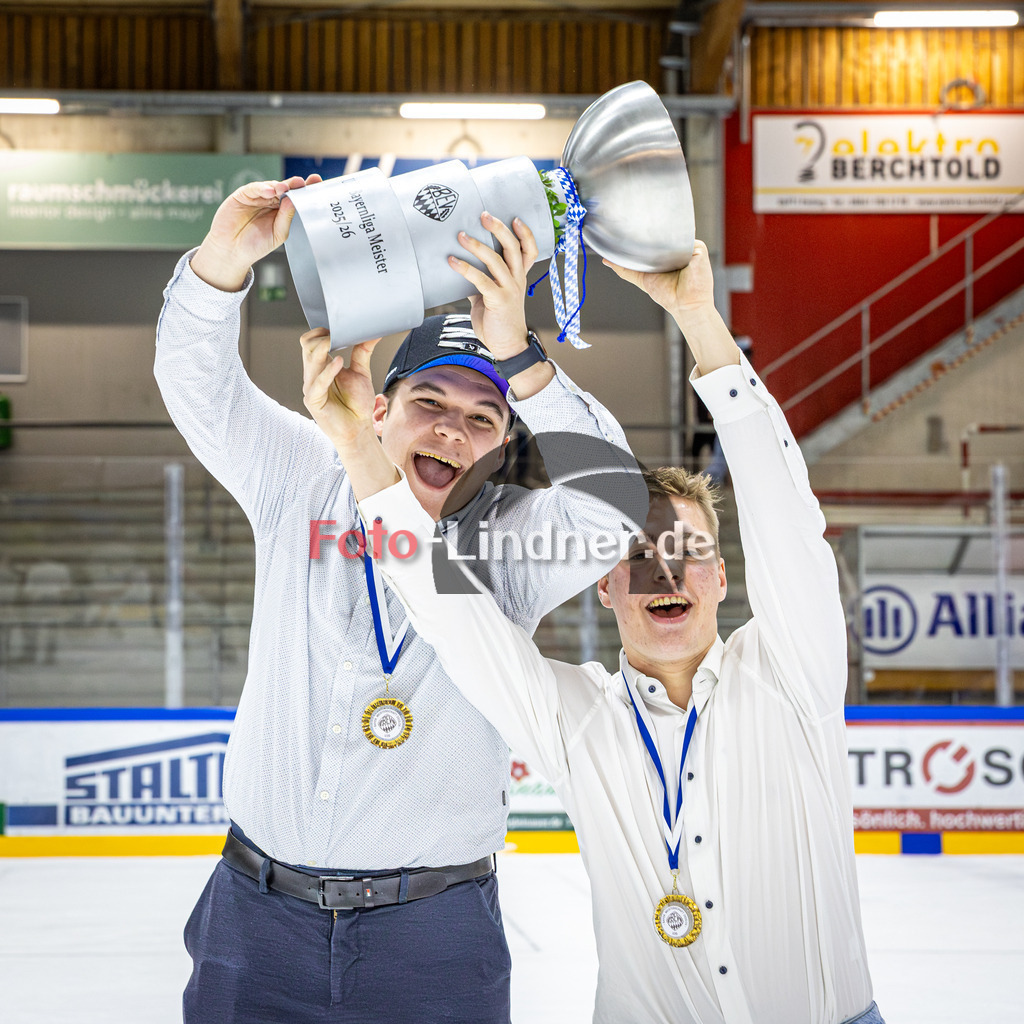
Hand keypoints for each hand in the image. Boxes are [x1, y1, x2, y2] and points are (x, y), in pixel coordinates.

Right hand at [189, 174, 322, 291]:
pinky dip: (263, 188)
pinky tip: (270, 191)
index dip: (305, 189)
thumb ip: (286, 217)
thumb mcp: (278, 233)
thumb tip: (293, 201)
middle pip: (286, 189)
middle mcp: (271, 202)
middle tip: (302, 182)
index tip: (316, 182)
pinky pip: (254, 188)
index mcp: (282, 211)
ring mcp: (258, 197)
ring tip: (285, 188)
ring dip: (279, 186)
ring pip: (271, 186)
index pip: (296, 198)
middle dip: (295, 184)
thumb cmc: (255, 244)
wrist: (232, 251)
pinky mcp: (243, 195)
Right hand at [301, 329, 380, 450]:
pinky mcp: (313, 400)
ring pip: (310, 361)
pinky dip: (328, 371)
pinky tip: (339, 362)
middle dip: (321, 337)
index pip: (310, 342)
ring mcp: (311, 387)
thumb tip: (373, 332)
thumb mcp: (360, 372)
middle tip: (337, 335)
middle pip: (307, 347)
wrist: (358, 430)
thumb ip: (363, 351)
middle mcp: (313, 375)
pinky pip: (317, 382)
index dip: (320, 332)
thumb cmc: (356, 404)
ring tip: (335, 342)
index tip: (336, 329)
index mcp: (321, 366)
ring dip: (322, 349)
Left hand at [448, 212, 537, 359]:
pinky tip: (452, 262)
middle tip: (484, 215)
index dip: (525, 233)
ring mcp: (509, 290)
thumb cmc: (499, 322)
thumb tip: (464, 268)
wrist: (508, 347)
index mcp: (519, 277)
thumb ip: (482, 281)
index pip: (529, 250)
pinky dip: (465, 269)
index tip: (515, 218)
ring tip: (461, 235)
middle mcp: (517, 280)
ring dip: (477, 245)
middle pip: (513, 248)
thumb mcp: (491, 297)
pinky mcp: (498, 301)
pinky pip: (481, 280)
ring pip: (496, 260)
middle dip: (499, 228)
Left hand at [605, 240, 736, 374]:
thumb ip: (625, 269)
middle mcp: (679, 249)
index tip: (632, 232)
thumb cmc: (668, 295)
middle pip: (664, 235)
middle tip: (640, 236)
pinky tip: (672, 251)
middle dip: (652, 235)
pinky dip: (677, 242)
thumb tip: (606, 261)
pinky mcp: (699, 249)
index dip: (645, 238)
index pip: (655, 240)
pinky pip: (686, 238)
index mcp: (668, 254)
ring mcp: (690, 248)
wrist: (684, 304)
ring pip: (674, 235)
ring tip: (658, 250)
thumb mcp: (642, 278)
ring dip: (664, 238)